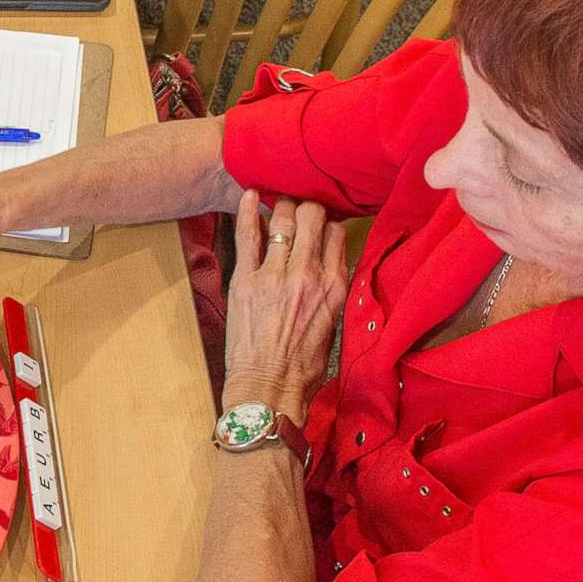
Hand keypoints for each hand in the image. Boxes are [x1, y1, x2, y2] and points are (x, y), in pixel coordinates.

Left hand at [221, 192, 348, 417]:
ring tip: (277, 203)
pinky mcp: (246, 279)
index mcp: (334, 286)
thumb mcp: (333, 324)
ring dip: (281, 206)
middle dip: (307, 206)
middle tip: (298, 209)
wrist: (269, 387)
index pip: (337, 234)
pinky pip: (248, 234)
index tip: (319, 221)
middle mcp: (309, 274)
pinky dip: (247, 210)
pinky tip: (249, 194)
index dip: (328, 223)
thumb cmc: (302, 366)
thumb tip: (328, 269)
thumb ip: (332, 291)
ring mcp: (276, 274)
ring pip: (283, 219)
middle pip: (312, 217)